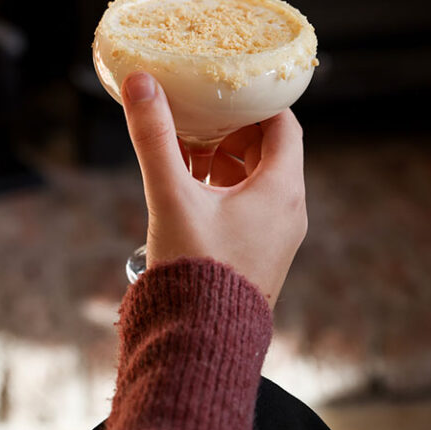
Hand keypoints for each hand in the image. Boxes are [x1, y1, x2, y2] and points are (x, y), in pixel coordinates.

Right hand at [121, 72, 306, 306]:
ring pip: (256, 178)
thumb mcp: (172, 197)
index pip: (283, 123)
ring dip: (223, 158)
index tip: (225, 85)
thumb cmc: (194, 273)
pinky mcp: (259, 254)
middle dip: (230, 128)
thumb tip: (141, 82)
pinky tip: (187, 186)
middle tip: (195, 112)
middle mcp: (288, 211)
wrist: (201, 348)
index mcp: (281, 191)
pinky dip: (222, 186)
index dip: (255, 99)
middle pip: (269, 149)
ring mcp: (276, 236)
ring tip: (183, 147)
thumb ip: (155, 137)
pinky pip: (248, 205)